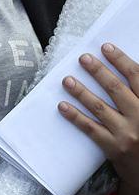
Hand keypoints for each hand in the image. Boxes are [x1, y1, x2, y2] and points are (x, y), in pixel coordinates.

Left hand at [59, 43, 138, 187]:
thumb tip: (129, 72)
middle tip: (83, 59)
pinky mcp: (114, 147)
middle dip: (98, 71)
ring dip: (81, 92)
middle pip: (116, 88)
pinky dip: (75, 117)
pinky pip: (90, 129)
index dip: (121, 60)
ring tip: (67, 80)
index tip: (106, 47)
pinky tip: (62, 106)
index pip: (138, 76)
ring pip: (100, 107)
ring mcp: (127, 132)